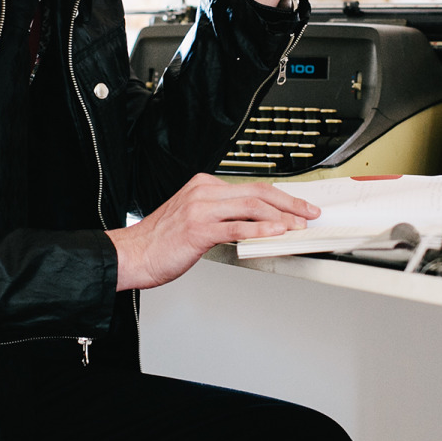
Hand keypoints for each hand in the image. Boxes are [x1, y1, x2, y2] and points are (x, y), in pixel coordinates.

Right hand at [107, 173, 319, 289]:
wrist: (132, 255)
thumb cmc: (160, 242)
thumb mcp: (194, 219)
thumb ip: (221, 216)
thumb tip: (254, 224)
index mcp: (204, 186)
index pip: (251, 187)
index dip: (280, 197)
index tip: (298, 206)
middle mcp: (204, 192)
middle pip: (257, 192)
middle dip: (289, 202)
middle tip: (309, 213)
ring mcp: (201, 208)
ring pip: (252, 206)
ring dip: (281, 217)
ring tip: (299, 225)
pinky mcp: (198, 228)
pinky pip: (237, 227)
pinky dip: (260, 229)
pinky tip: (276, 233)